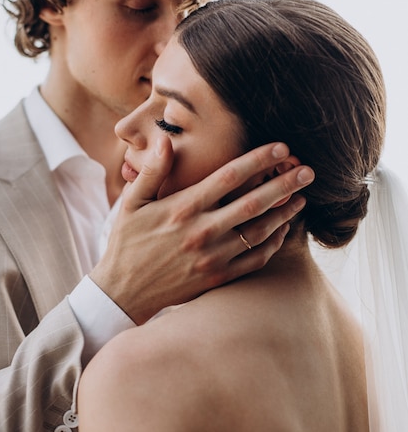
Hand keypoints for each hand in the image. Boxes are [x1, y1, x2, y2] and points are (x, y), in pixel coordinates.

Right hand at [91, 137, 313, 323]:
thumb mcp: (131, 202)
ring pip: (259, 231)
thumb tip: (165, 139)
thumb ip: (152, 170)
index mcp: (183, 208)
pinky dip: (273, 244)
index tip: (280, 147)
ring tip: (302, 197)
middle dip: (284, 184)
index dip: (258, 159)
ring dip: (285, 213)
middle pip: (254, 203)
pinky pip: (254, 259)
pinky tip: (283, 230)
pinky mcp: (218, 277)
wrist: (123, 291)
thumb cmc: (127, 242)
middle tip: (308, 170)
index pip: (229, 177)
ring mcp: (213, 257)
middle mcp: (202, 232)